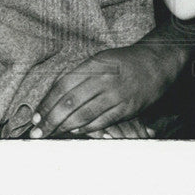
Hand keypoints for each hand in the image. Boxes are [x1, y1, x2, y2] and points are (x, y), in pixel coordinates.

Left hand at [30, 42, 183, 138]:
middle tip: (37, 132)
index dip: (48, 102)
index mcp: (94, 64)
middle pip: (70, 102)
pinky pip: (102, 121)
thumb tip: (55, 96)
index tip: (36, 115)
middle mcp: (103, 79)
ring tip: (51, 134)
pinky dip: (86, 129)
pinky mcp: (127, 108)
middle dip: (51, 119)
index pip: (64, 85)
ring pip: (84, 114)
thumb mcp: (101, 60)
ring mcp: (116, 94)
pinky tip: (75, 132)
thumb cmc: (125, 62)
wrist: (157, 63)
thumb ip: (80, 76)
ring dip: (65, 127)